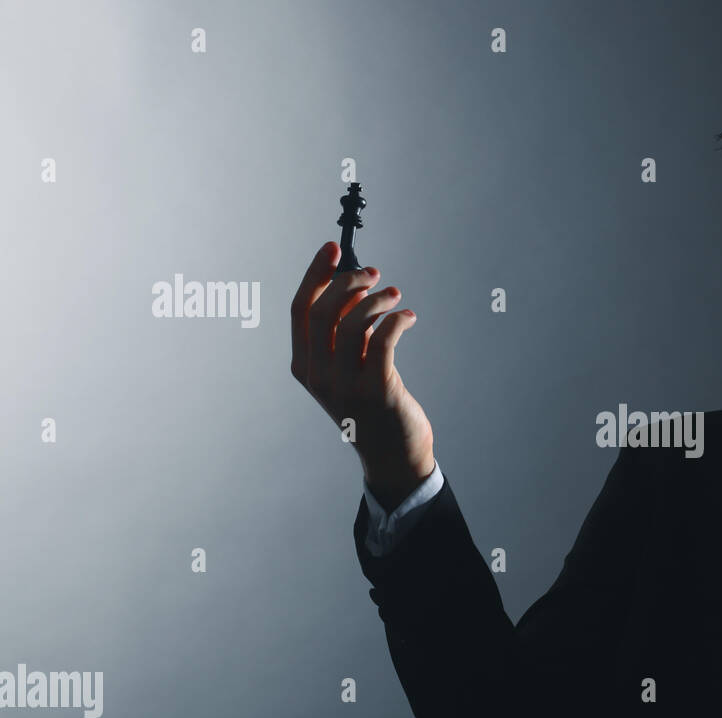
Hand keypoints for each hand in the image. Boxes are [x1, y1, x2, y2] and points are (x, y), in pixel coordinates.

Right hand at [290, 241, 434, 510]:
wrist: (393, 453)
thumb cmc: (372, 404)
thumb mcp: (349, 365)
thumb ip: (345, 330)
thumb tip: (352, 284)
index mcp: (304, 366)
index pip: (300, 310)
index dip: (315, 274)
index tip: (333, 248)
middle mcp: (319, 376)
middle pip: (323, 311)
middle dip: (349, 282)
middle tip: (374, 274)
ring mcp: (346, 386)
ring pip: (352, 323)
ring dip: (376, 300)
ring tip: (394, 295)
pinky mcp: (378, 391)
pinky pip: (383, 340)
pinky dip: (396, 320)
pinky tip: (407, 316)